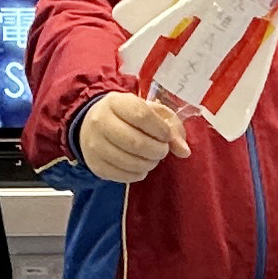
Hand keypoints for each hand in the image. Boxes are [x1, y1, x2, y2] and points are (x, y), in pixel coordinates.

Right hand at [78, 92, 194, 183]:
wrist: (93, 126)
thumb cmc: (127, 116)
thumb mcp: (150, 112)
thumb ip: (171, 127)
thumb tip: (184, 151)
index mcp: (115, 102)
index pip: (141, 116)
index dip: (160, 129)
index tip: (166, 136)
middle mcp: (100, 122)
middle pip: (135, 142)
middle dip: (157, 150)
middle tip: (162, 150)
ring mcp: (94, 145)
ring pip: (129, 161)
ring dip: (149, 163)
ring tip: (152, 158)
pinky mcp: (95, 165)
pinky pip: (122, 176)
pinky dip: (138, 174)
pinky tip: (140, 166)